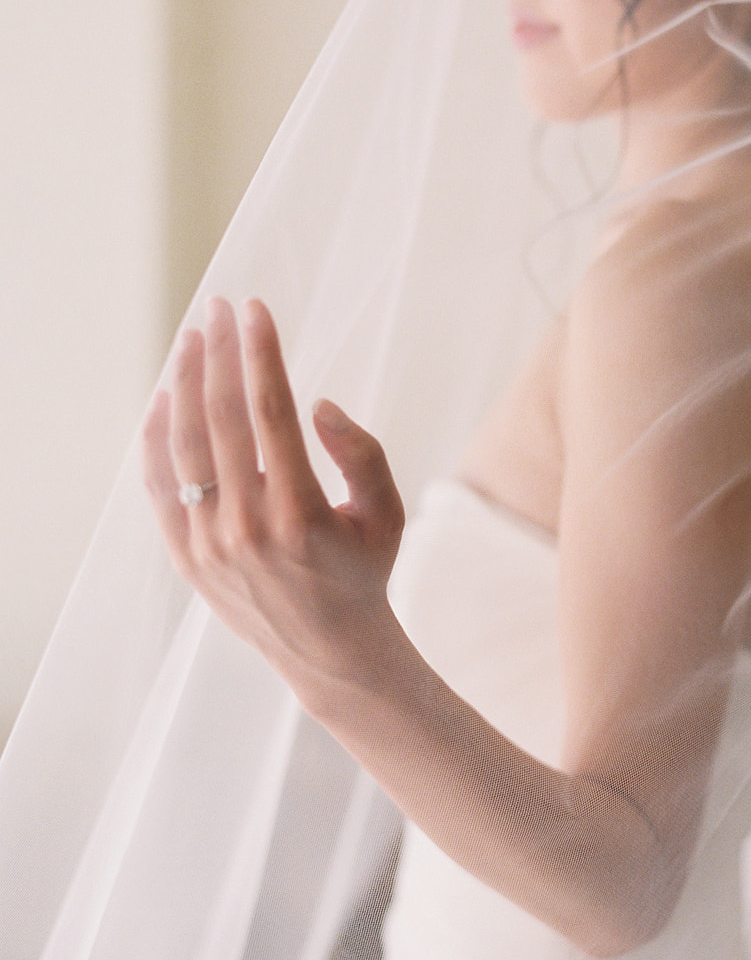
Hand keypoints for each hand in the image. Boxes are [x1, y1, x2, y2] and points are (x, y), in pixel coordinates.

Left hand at [143, 297, 404, 697]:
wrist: (329, 652)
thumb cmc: (364, 571)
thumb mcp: (386, 512)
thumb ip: (362, 453)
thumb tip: (318, 405)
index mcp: (300, 512)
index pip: (270, 410)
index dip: (260, 352)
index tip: (255, 310)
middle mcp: (246, 526)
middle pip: (220, 416)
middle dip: (218, 352)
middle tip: (219, 308)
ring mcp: (209, 543)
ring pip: (183, 444)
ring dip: (183, 383)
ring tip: (191, 338)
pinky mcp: (186, 556)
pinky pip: (158, 484)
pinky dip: (156, 437)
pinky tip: (164, 397)